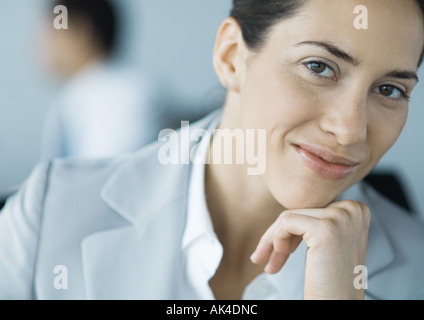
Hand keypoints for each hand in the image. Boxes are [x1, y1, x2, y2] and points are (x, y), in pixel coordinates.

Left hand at [250, 200, 369, 299]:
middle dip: (278, 236)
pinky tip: (280, 256)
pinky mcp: (326, 227)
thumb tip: (288, 212)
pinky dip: (276, 239)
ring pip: (289, 216)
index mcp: (356, 210)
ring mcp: (341, 217)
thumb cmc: (330, 280)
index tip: (280, 250)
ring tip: (271, 262)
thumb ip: (315, 220)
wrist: (336, 304)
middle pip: (299, 211)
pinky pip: (286, 222)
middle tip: (263, 256)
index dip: (291, 230)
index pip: (311, 209)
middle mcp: (353, 209)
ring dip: (274, 240)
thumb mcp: (327, 242)